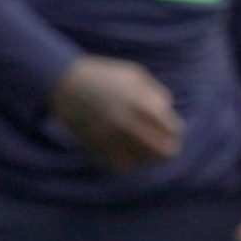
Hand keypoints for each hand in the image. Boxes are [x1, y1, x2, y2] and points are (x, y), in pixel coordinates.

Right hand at [48, 55, 180, 169]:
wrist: (65, 84)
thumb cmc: (105, 76)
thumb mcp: (135, 75)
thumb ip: (157, 94)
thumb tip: (169, 114)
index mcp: (140, 103)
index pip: (172, 129)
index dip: (174, 131)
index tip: (171, 131)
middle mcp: (127, 122)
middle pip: (162, 152)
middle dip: (167, 150)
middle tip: (167, 149)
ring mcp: (112, 138)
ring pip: (143, 161)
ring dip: (148, 156)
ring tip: (146, 149)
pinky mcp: (98, 149)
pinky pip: (123, 165)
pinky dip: (129, 161)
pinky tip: (129, 152)